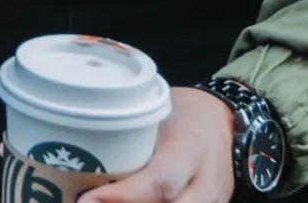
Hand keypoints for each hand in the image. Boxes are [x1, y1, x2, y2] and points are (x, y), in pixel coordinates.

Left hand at [82, 88, 236, 202]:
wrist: (223, 119)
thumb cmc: (183, 113)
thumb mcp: (158, 115)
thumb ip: (133, 140)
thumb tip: (83, 156)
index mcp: (190, 148)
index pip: (159, 180)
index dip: (123, 196)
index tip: (87, 199)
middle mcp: (206, 180)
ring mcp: (215, 199)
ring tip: (106, 202)